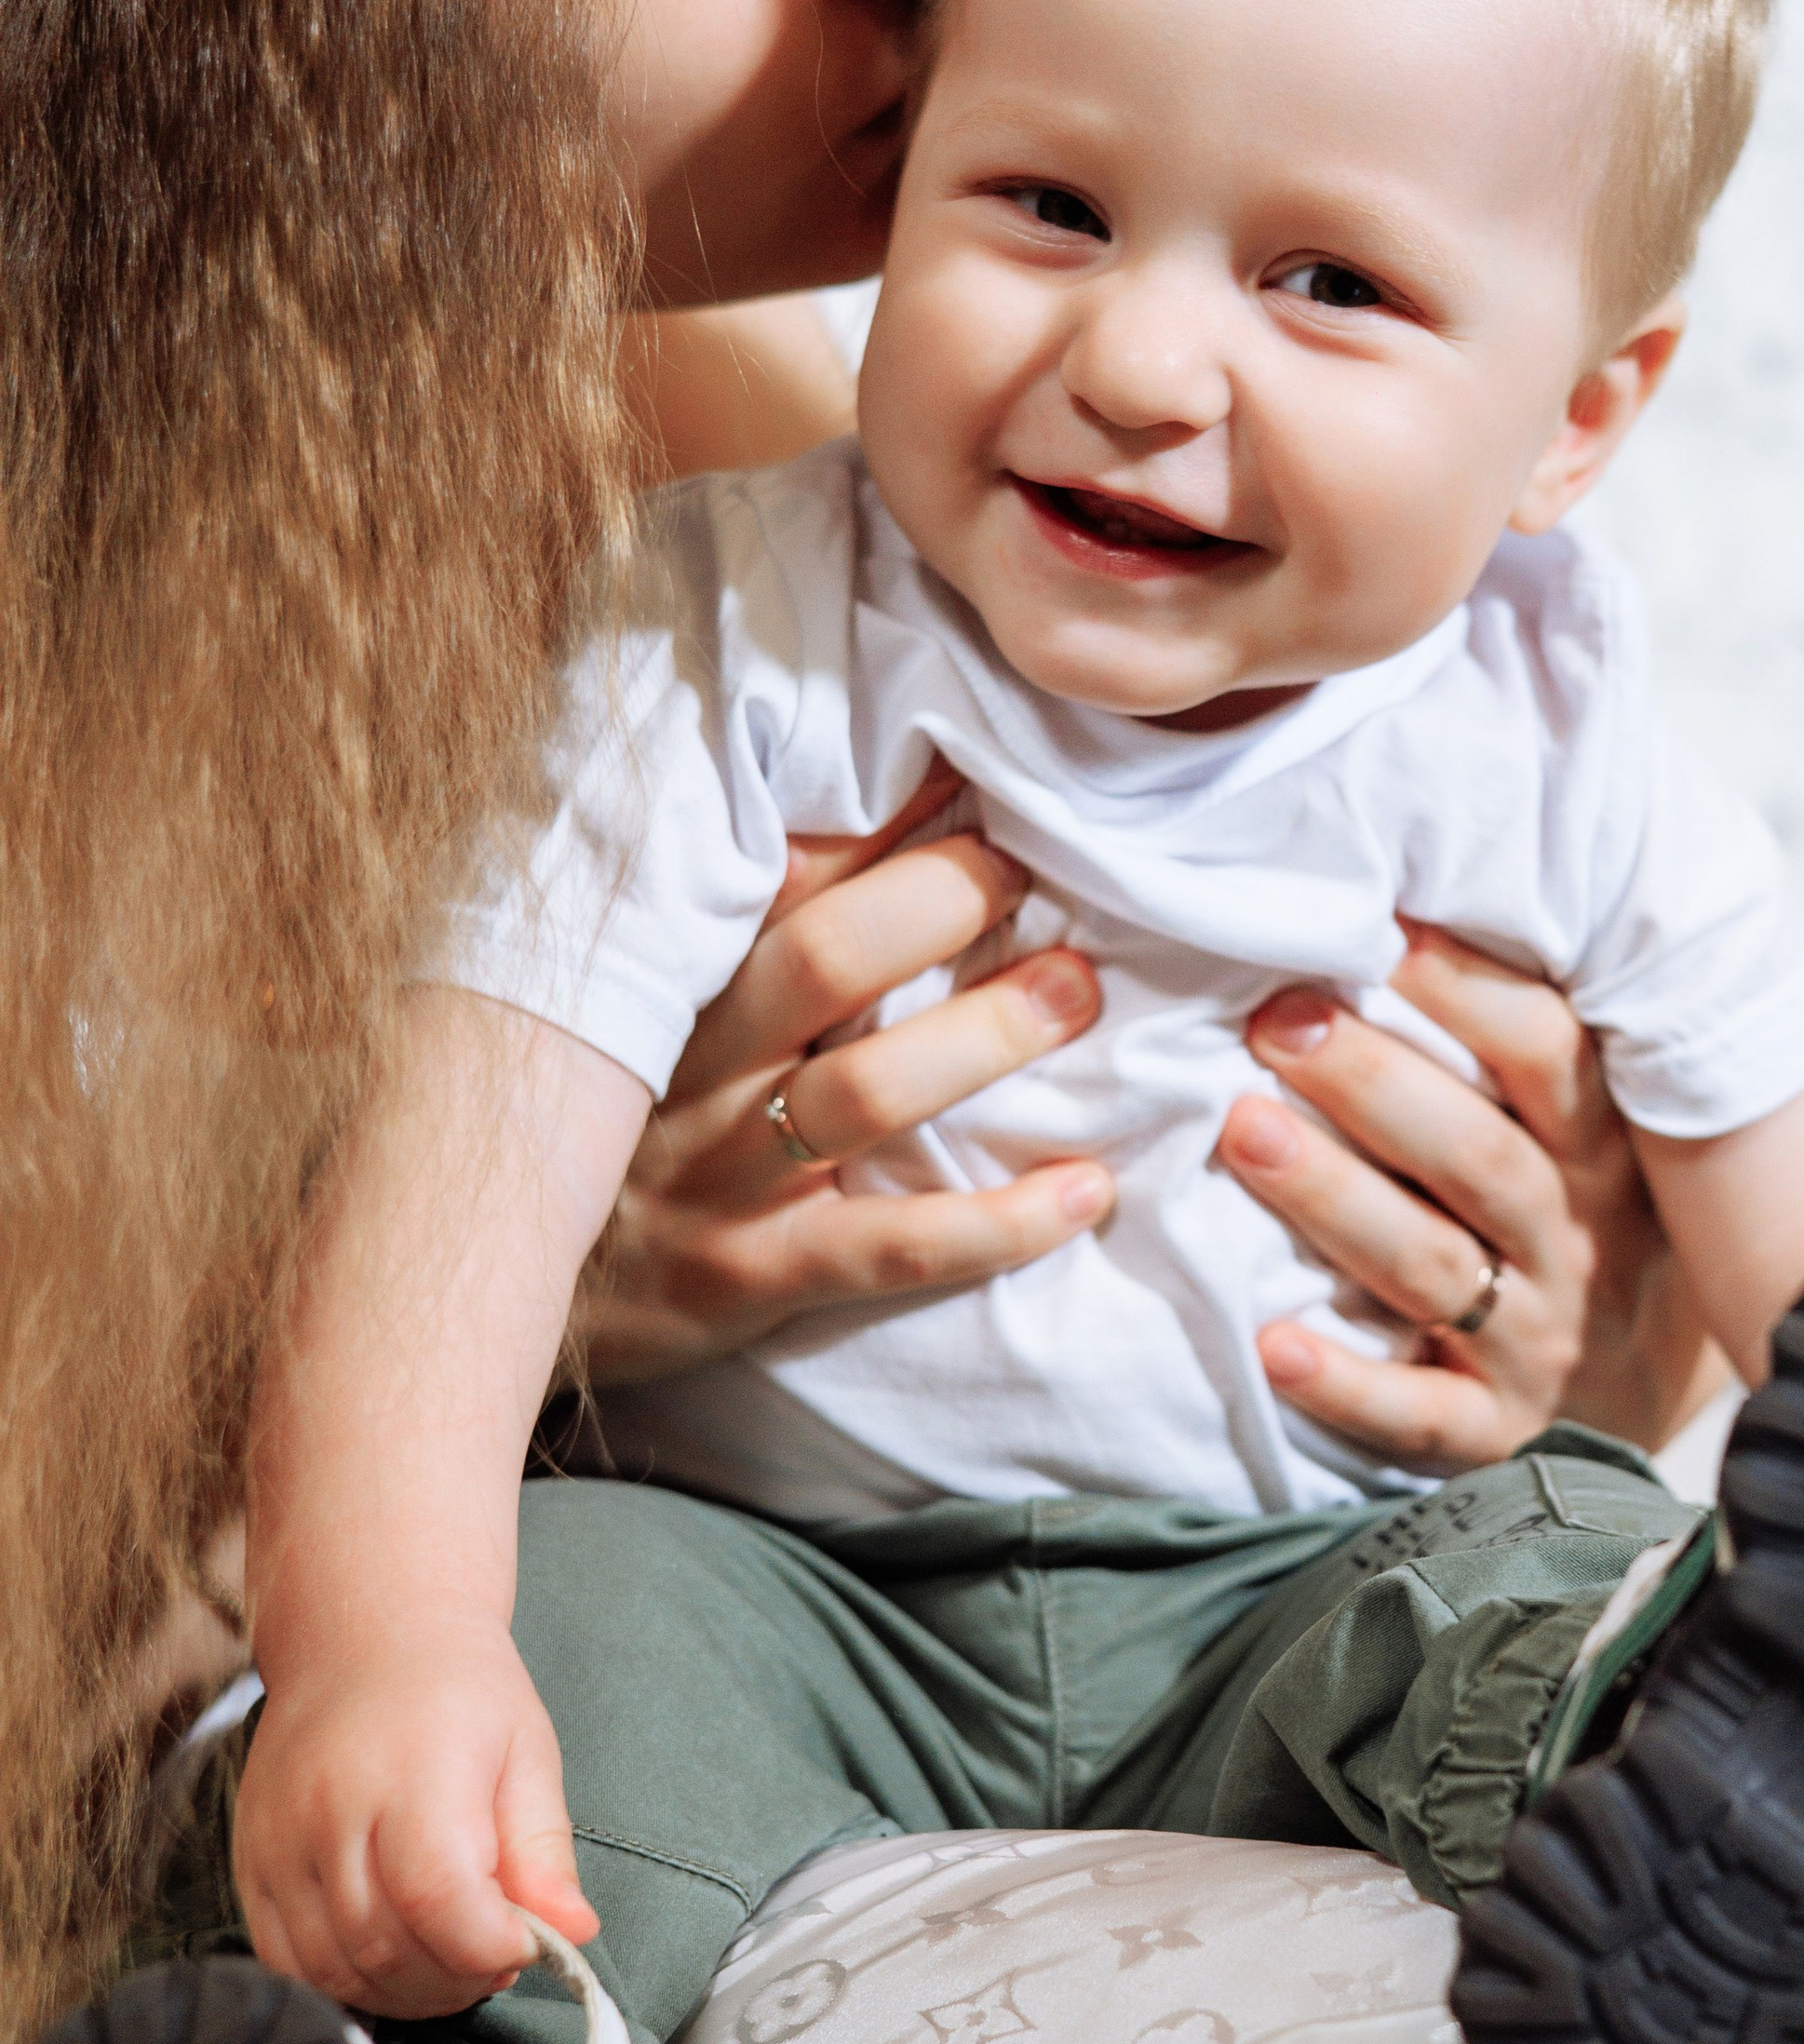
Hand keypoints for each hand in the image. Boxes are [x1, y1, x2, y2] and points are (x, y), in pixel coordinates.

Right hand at [234, 1620, 598, 2017]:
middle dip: (456, 1978)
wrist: (362, 1639)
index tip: (527, 1942)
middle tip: (496, 1954)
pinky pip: (286, 1963)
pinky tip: (393, 1958)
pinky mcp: (248, 1865)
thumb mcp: (527, 1754)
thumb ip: (544, 1852)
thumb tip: (572, 1933)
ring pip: (335, 1969)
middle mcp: (330, 1810)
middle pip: (387, 1947)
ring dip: (406, 1991)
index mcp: (412, 1771)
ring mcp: (277, 1842)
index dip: (489, 1946)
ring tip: (451, 1955)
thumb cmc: (459, 1694)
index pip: (440, 1898)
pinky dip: (345, 1983)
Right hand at [575, 765, 1114, 1384]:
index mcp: (671, 984)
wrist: (474, 1287)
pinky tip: (1090, 1192)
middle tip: (1036, 868)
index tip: (966, 756)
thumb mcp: (625, 1014)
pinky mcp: (749, 1277)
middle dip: (940, 902)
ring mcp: (720, 1175)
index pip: (783, 870)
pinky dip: (1001, 1223)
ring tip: (1078, 990)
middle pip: (822, 960)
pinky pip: (890, 1246)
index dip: (879, 808)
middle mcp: (691, 1068)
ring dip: (983, 1039)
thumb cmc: (593, 1131)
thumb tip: (838, 816)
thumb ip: (718, 926)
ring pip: (862, 1096)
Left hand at [1216, 921, 1717, 1474]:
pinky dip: (1349, 1385)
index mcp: (1599, 1150)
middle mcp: (1575, 1241)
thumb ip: (1518, 1054)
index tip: (1382, 931)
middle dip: (1373, 1084)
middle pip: (1476, 1155)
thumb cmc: (1582, 1224)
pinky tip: (1273, 1346)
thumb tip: (1396, 913)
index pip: (1549, 1057)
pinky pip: (1421, 1414)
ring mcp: (1538, 1340)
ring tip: (1243, 1133)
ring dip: (1336, 1201)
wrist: (1644, 1394)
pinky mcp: (1497, 1431)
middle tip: (1274, 1021)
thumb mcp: (1587, 1137)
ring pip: (1431, 1268)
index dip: (1472, 993)